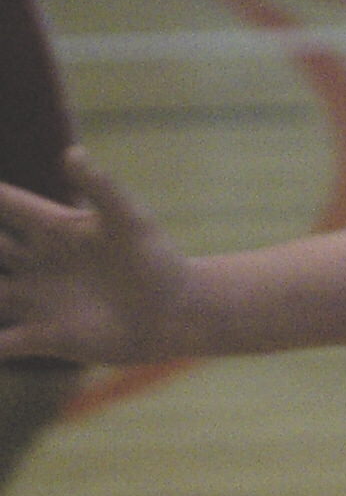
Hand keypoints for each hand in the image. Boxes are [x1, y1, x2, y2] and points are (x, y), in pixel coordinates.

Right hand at [0, 154, 190, 364]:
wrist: (178, 313)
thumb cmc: (157, 261)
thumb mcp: (129, 221)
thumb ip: (101, 189)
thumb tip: (72, 153)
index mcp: (52, 228)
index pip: (3, 204)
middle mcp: (36, 263)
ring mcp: (36, 299)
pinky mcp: (46, 335)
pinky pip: (3, 342)